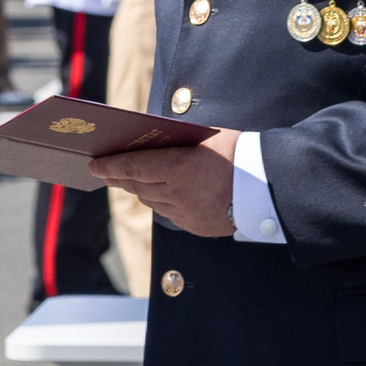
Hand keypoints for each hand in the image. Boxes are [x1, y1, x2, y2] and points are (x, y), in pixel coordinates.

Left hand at [89, 128, 239, 236]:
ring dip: (139, 191)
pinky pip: (170, 214)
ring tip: (128, 182)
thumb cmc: (241, 153)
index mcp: (179, 169)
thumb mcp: (207, 137)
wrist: (273, 187)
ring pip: (152, 203)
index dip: (110, 167)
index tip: (93, 166)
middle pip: (139, 187)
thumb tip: (154, 143)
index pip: (133, 167)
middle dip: (120, 179)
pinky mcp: (197, 228)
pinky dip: (161, 203)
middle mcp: (179, 195)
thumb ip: (179, 142)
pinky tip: (158, 195)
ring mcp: (188, 215)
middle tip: (105, 172)